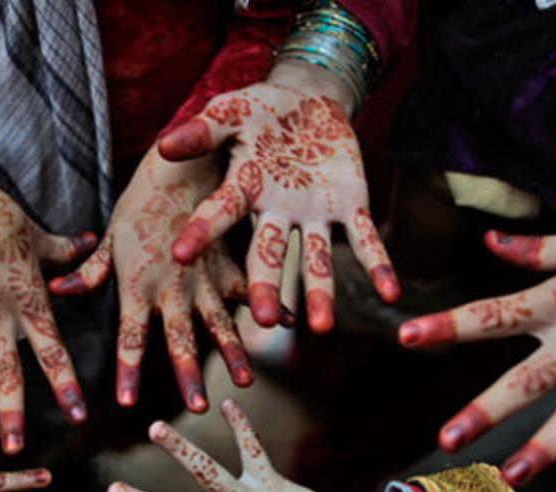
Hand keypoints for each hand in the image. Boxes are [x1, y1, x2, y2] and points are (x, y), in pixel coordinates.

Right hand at [0, 158, 95, 453]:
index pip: (53, 352)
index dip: (66, 385)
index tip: (79, 416)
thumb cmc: (2, 219)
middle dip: (11, 412)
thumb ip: (68, 254)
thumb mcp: (41, 238)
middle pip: (7, 372)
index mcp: (29, 303)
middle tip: (15, 448)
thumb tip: (92, 243)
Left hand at [50, 150, 269, 412]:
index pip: (131, 336)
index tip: (127, 403)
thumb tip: (57, 291)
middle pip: (180, 337)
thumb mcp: (110, 237)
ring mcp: (205, 276)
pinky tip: (290, 324)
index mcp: (138, 283)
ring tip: (244, 382)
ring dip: (233, 353)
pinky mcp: (229, 262)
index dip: (128, 370)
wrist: (180, 162)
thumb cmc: (139, 202)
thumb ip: (88, 271)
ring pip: (220, 322)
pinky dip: (271, 303)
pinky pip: (251, 289)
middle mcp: (173, 285)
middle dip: (188, 374)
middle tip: (198, 408)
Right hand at [157, 64, 397, 332]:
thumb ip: (204, 129)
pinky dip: (379, 266)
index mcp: (245, 189)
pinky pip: (365, 240)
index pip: (220, 213)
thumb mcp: (232, 112)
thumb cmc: (260, 110)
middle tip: (264, 320)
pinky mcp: (349, 207)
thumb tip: (163, 145)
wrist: (307, 101)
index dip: (202, 232)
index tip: (179, 254)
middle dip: (267, 286)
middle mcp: (277, 213)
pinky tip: (392, 293)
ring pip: (315, 260)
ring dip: (319, 292)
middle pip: (267, 256)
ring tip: (322, 326)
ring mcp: (314, 215)